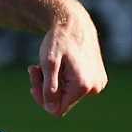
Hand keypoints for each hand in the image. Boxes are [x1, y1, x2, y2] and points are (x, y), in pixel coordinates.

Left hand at [29, 1, 106, 116]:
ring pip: (68, 95)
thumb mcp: (48, 62)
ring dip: (53, 83)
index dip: (42, 98)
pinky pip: (76, 89)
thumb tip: (51, 109)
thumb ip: (49, 87)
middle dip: (46, 88)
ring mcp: (98, 84)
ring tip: (44, 64)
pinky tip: (59, 65)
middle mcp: (94, 88)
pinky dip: (63, 79)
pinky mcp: (98, 79)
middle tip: (34, 69)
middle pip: (62, 102)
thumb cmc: (58, 40)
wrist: (74, 22)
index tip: (33, 80)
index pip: (56, 109)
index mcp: (82, 85)